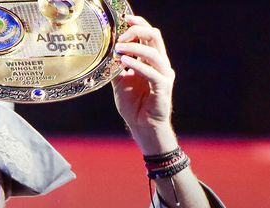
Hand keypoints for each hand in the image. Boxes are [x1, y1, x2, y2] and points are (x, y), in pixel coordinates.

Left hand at [111, 15, 175, 152]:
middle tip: (121, 34)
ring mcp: (163, 75)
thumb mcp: (120, 83)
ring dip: (134, 47)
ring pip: (154, 52)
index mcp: (151, 61)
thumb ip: (116, 68)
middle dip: (138, 30)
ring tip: (118, 48)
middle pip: (155, 37)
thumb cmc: (134, 106)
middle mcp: (160, 65)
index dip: (138, 24)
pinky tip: (124, 61)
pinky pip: (152, 72)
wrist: (142, 127)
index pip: (148, 35)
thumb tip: (106, 53)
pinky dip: (137, 64)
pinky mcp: (163, 88)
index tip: (124, 19)